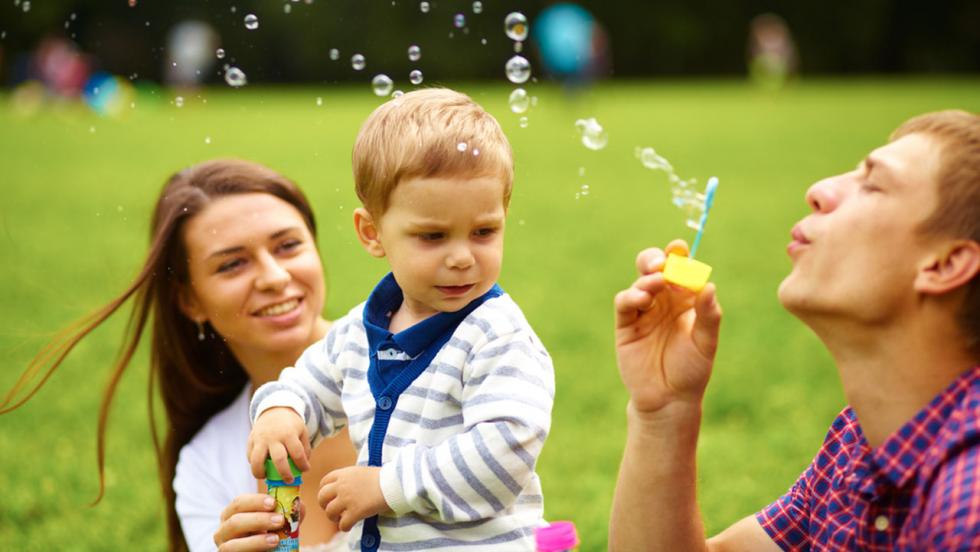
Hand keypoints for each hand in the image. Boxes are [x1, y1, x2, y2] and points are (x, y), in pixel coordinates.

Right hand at [213, 494, 287, 550]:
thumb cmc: (269, 536)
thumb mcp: (278, 523)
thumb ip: (288, 514)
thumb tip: (299, 506)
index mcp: (233, 514)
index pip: (239, 502)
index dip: (255, 501)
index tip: (273, 502)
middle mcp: (224, 530)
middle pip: (234, 521)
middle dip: (258, 520)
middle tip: (279, 520)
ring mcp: (224, 547)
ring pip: (231, 545)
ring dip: (256, 541)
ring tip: (275, 539)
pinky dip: (253, 550)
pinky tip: (270, 548)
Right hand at [247, 407, 311, 482]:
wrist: (274, 410)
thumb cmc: (290, 425)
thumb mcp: (302, 432)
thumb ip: (305, 449)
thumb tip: (302, 468)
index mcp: (289, 433)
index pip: (297, 453)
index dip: (302, 465)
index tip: (305, 470)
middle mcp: (273, 437)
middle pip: (278, 460)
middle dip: (284, 474)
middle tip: (288, 481)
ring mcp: (260, 439)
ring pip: (256, 461)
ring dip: (261, 473)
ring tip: (267, 477)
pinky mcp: (250, 441)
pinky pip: (250, 458)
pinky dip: (255, 465)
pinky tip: (262, 467)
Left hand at [318, 466, 389, 530]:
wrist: (393, 483)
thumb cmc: (381, 477)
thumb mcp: (360, 471)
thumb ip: (348, 478)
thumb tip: (342, 487)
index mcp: (343, 474)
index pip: (324, 482)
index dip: (324, 491)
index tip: (329, 498)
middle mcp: (342, 486)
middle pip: (322, 497)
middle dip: (324, 505)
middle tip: (333, 510)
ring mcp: (347, 499)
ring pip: (329, 512)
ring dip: (334, 518)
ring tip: (341, 519)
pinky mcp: (355, 512)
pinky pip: (342, 524)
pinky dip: (345, 527)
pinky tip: (350, 525)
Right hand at [614, 241, 722, 414]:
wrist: (668, 399)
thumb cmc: (692, 371)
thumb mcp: (706, 343)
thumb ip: (708, 315)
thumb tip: (709, 286)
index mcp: (684, 300)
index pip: (681, 270)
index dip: (678, 255)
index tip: (678, 248)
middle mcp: (663, 301)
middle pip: (654, 269)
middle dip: (655, 260)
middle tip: (661, 264)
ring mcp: (643, 311)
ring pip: (639, 283)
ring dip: (646, 279)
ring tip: (656, 283)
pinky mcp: (625, 324)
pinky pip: (624, 303)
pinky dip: (631, 296)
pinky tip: (642, 299)